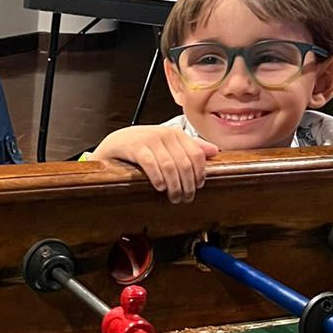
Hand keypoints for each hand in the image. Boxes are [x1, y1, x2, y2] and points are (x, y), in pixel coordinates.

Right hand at [91, 126, 217, 202]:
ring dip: (174, 186)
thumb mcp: (169, 144)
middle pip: (185, 164)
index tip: (197, 186)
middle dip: (187, 185)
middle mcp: (165, 134)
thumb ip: (191, 147)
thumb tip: (214, 151)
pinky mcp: (136, 148)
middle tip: (185, 198)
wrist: (117, 141)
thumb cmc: (145, 146)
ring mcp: (150, 140)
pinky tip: (160, 187)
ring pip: (170, 167)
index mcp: (177, 134)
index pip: (197, 155)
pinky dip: (158, 178)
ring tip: (174, 197)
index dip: (200, 174)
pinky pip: (151, 164)